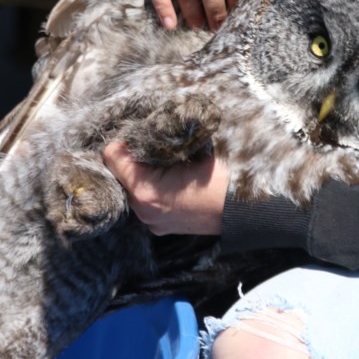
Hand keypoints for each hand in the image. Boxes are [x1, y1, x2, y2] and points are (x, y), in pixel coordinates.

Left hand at [102, 141, 227, 235]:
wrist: (246, 211)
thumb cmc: (222, 177)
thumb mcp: (191, 149)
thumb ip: (160, 141)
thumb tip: (143, 130)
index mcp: (145, 191)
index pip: (112, 156)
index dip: (125, 140)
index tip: (140, 132)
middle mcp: (143, 211)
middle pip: (121, 173)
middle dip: (133, 157)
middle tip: (152, 144)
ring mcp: (153, 223)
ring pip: (133, 187)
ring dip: (143, 173)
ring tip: (163, 162)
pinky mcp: (162, 227)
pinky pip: (147, 201)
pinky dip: (153, 187)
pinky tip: (169, 179)